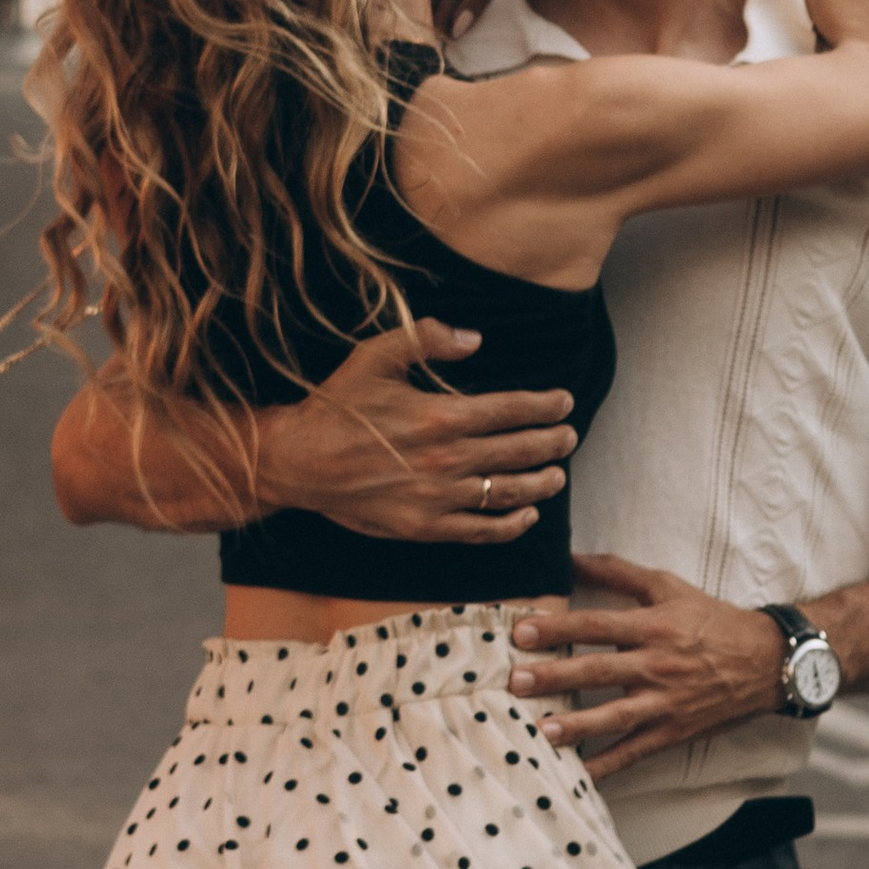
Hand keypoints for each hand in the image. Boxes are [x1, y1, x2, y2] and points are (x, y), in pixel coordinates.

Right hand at [256, 324, 575, 544]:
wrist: (299, 462)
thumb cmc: (337, 407)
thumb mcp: (375, 356)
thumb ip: (426, 338)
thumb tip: (474, 339)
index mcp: (440, 415)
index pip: (511, 410)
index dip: (545, 406)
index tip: (563, 403)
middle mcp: (446, 459)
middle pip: (518, 450)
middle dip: (552, 442)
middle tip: (569, 436)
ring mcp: (438, 497)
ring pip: (508, 492)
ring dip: (541, 483)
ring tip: (558, 475)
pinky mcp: (424, 527)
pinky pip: (480, 530)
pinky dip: (510, 525)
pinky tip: (527, 515)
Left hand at [508, 553, 788, 778]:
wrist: (768, 661)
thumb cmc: (711, 620)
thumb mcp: (668, 587)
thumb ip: (617, 572)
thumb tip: (569, 558)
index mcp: (654, 626)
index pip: (598, 626)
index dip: (560, 628)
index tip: (521, 631)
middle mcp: (658, 665)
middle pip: (600, 671)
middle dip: (556, 677)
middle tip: (516, 681)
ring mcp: (666, 702)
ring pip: (616, 716)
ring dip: (578, 726)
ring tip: (542, 731)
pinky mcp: (673, 732)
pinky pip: (635, 753)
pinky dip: (607, 766)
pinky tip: (577, 777)